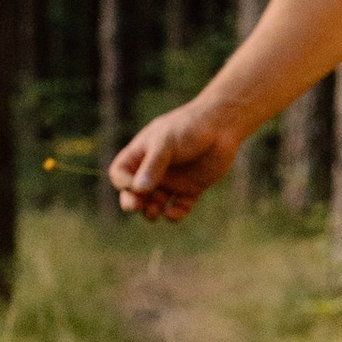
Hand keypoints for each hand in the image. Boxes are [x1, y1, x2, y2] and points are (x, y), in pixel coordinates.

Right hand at [109, 100, 241, 221]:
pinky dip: (174, 215)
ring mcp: (172, 181)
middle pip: (133, 194)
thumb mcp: (166, 142)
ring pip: (154, 205)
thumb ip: (152, 165)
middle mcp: (154, 170)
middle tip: (137, 206)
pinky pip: (178, 209)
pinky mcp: (191, 189)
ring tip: (155, 211)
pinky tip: (174, 212)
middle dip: (131, 203)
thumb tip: (138, 190)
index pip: (120, 174)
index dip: (123, 183)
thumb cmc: (189, 127)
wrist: (221, 126)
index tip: (135, 184)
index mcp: (141, 155)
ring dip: (151, 212)